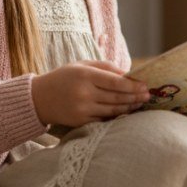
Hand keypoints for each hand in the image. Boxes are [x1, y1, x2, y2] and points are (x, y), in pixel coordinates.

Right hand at [30, 60, 149, 126]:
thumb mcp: (82, 65)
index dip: (132, 85)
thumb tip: (128, 74)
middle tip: (148, 95)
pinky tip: (126, 112)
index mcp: (84, 75)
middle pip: (116, 97)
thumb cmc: (64, 77)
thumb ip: (105, 67)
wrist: (39, 98)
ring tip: (140, 103)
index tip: (144, 85)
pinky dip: (117, 116)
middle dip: (135, 97)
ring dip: (129, 107)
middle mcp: (83, 93)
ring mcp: (82, 109)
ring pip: (112, 110)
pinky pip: (103, 120)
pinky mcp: (80, 121)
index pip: (114, 82)